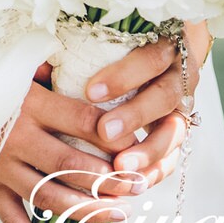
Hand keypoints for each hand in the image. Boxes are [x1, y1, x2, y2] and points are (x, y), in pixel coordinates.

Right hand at [0, 60, 139, 222]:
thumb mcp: (20, 63)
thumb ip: (52, 62)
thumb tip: (87, 55)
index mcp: (30, 102)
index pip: (81, 120)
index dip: (113, 134)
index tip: (138, 143)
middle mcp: (17, 136)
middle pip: (70, 163)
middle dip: (108, 178)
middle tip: (137, 185)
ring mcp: (2, 166)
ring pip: (50, 196)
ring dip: (87, 209)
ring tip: (119, 213)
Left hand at [83, 20, 211, 193]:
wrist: (164, 54)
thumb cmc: (122, 45)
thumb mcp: (109, 40)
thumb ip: (80, 51)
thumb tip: (40, 67)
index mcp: (163, 44)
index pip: (147, 59)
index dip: (122, 76)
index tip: (91, 92)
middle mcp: (178, 75)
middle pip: (163, 96)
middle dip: (135, 116)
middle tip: (104, 132)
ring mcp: (183, 106)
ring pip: (174, 131)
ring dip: (147, 152)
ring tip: (121, 166)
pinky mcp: (180, 133)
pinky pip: (174, 156)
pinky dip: (155, 171)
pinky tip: (134, 182)